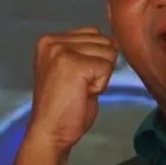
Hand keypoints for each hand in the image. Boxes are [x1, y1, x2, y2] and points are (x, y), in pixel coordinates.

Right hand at [27, 28, 118, 154]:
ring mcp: (62, 52)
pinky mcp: (75, 65)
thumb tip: (116, 42)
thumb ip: (86, 51)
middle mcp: (53, 41)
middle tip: (78, 86)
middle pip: (103, 41)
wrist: (50, 132)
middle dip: (98, 66)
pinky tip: (83, 94)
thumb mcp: (72, 68)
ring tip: (80, 89)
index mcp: (49, 40)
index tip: (75, 78)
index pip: (93, 33)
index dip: (94, 57)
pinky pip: (107, 68)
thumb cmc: (62, 106)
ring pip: (108, 53)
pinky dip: (101, 85)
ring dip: (100, 76)